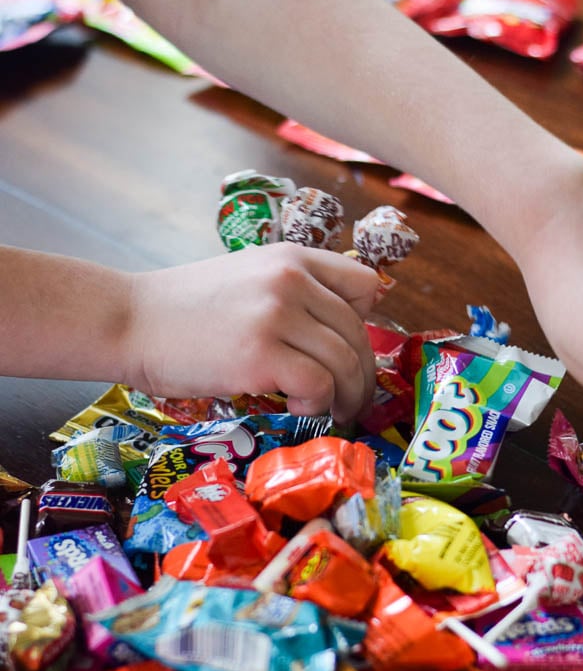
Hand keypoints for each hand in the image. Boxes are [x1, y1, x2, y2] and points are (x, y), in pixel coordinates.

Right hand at [127, 244, 377, 421]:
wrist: (129, 321)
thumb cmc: (183, 309)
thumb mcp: (246, 278)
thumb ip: (290, 292)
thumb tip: (334, 330)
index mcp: (292, 258)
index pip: (365, 285)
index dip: (365, 323)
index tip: (350, 351)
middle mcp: (291, 280)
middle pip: (358, 335)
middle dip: (362, 375)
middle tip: (353, 401)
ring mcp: (277, 316)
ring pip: (345, 364)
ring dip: (347, 397)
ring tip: (334, 413)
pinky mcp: (261, 355)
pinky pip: (319, 385)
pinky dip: (319, 404)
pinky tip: (301, 408)